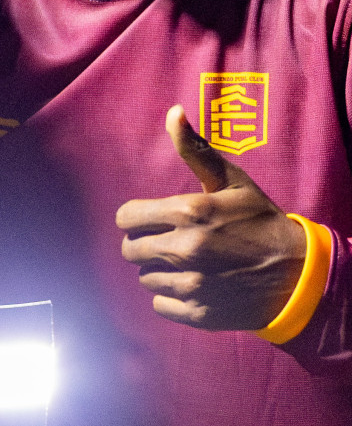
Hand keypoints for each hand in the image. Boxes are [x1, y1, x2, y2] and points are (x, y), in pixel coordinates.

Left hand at [115, 105, 304, 330]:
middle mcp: (186, 248)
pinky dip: (172, 298)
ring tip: (190, 263)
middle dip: (146, 244)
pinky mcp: (198, 312)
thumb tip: (172, 112)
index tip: (153, 221)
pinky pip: (159, 305)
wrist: (299, 274)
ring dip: (161, 271)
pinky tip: (196, 285)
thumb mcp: (233, 181)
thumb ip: (195, 150)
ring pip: (145, 278)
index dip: (136, 218)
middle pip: (130, 250)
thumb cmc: (261, 221)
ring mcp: (192, 283)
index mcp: (189, 212)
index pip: (126, 218)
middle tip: (172, 242)